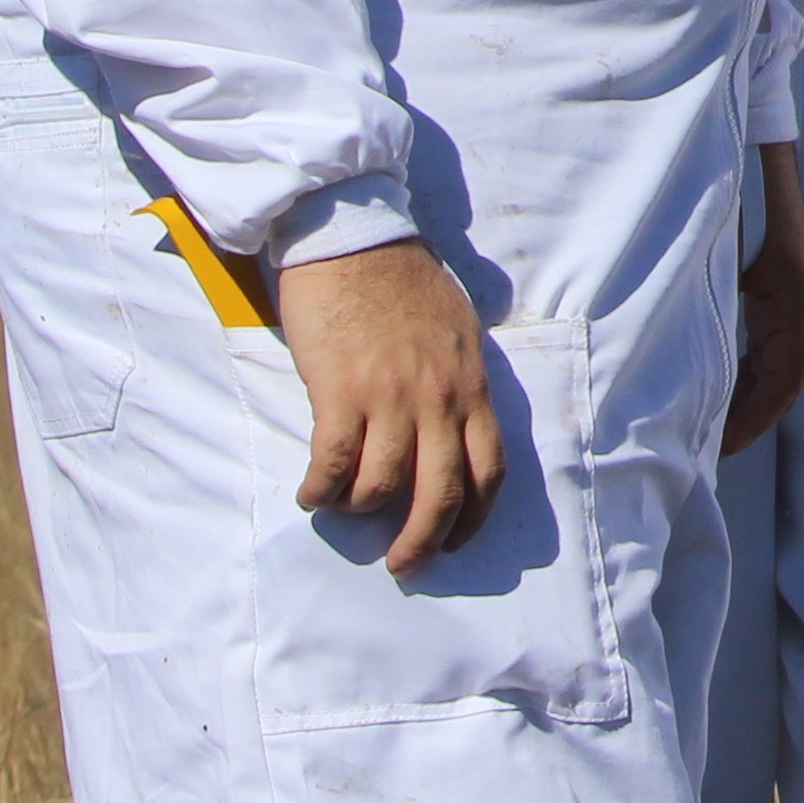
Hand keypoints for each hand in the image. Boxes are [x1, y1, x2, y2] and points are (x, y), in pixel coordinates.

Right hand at [271, 238, 505, 574]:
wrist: (354, 237)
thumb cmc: (402, 278)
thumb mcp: (457, 326)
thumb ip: (460, 376)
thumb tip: (458, 419)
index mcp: (471, 382)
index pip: (490, 465)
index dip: (476, 515)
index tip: (457, 540)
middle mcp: (438, 396)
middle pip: (442, 491)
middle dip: (423, 541)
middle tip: (403, 565)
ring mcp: (390, 395)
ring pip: (383, 485)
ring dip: (361, 510)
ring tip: (345, 509)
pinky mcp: (341, 390)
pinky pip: (335, 464)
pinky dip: (322, 490)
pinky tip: (312, 494)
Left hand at [726, 143, 803, 457]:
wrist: (760, 146)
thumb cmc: (734, 197)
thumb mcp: (715, 257)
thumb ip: (706, 309)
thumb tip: (685, 372)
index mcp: (792, 302)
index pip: (782, 381)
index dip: (753, 420)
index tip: (720, 449)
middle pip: (786, 379)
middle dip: (751, 418)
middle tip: (709, 452)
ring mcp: (802, 295)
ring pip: (784, 363)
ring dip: (754, 397)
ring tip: (714, 429)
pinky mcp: (789, 288)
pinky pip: (780, 343)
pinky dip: (756, 373)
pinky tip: (728, 386)